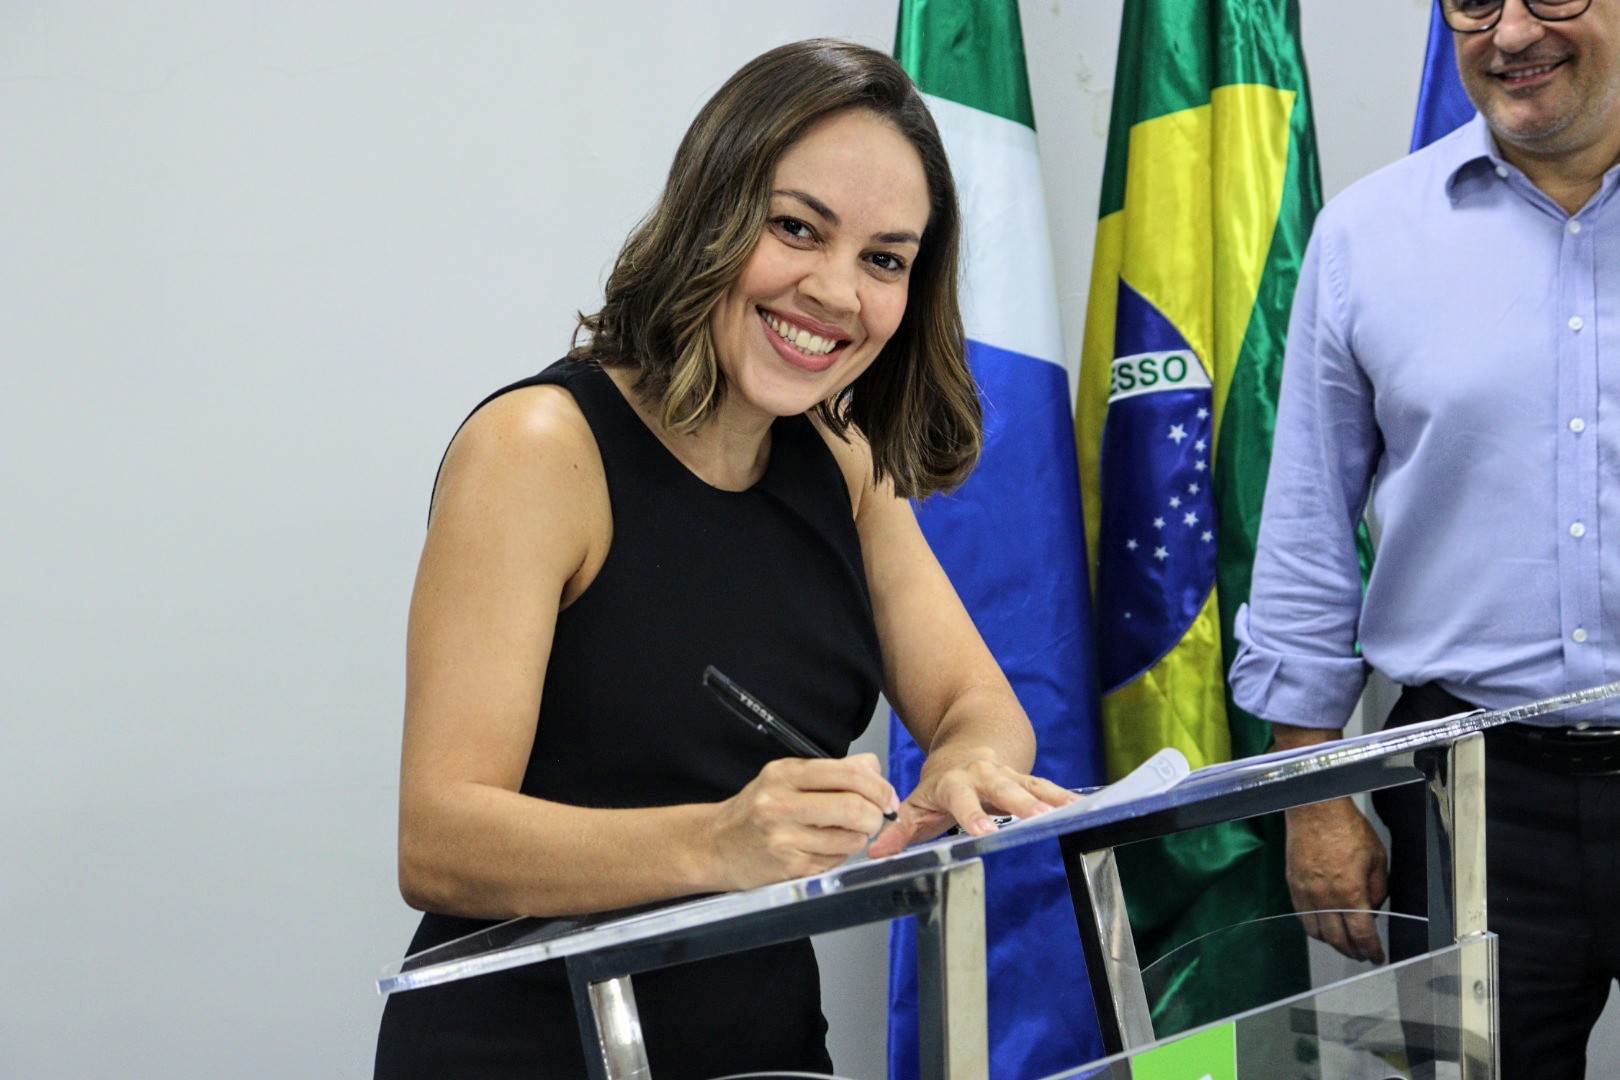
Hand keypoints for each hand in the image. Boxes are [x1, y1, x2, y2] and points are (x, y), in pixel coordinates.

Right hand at [704, 752, 898, 890]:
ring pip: (850, 839)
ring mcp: (784, 840)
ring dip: (858, 838)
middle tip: (876, 818)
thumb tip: (874, 768)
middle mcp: (780, 805)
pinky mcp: (790, 869)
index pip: (849, 774)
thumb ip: (831, 771)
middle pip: (854, 807)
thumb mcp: (785, 778)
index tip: (887, 797)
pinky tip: (823, 849)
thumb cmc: (755, 810)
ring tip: (844, 833)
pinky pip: (835, 861)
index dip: (879, 786)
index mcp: (784, 775)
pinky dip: (840, 855)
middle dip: (876, 815)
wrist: (714, 846)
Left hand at [865, 747, 1078, 858]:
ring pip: (1029, 784)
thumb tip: (875, 852)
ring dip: (1049, 798)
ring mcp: (1006, 774)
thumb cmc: (939, 786)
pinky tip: (1083, 807)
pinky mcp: (1026, 778)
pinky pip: (1046, 786)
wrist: (964, 749)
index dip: (971, 815)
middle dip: (1020, 802)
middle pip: (1002, 787)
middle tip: (1036, 818)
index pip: (960, 799)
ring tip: (1070, 812)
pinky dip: (1064, 797)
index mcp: (952, 783)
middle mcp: (981, 775)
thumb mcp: (916, 806)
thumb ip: (898, 831)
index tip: (983, 832)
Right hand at [1285, 797, 1389, 962]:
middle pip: (1338, 939)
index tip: (1377, 956)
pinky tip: (1324, 924)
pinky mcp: (1293, 884)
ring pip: (1316, 932)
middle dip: (1352, 951)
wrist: (1315, 809)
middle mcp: (1325, 898)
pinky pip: (1302, 915)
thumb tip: (1372, 909)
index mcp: (1350, 892)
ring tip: (1343, 942)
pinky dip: (1314, 926)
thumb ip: (1377, 889)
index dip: (1371, 950)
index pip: (1361, 934)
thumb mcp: (1377, 858)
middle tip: (1362, 954)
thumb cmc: (1348, 828)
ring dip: (1332, 941)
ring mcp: (1305, 892)